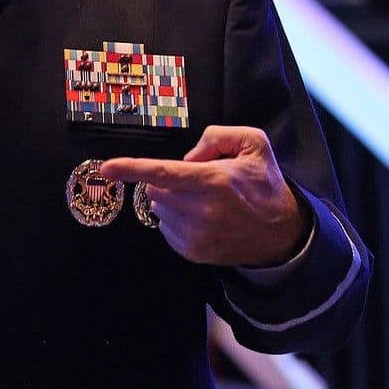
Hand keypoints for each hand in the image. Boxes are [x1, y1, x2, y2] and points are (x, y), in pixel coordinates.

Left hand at [99, 125, 306, 267]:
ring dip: (171, 200)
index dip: (131, 168)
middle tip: (198, 180)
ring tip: (203, 200)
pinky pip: (165, 228)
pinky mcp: (193, 252)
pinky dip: (175, 218)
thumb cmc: (264, 183)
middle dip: (167, 180)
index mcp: (215, 181)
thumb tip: (188, 156)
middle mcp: (203, 210)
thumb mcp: (253, 143)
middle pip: (157, 188)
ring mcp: (197, 235)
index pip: (164, 172)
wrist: (281, 233)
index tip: (106, 167)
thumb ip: (217, 136)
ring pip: (159, 208)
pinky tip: (201, 217)